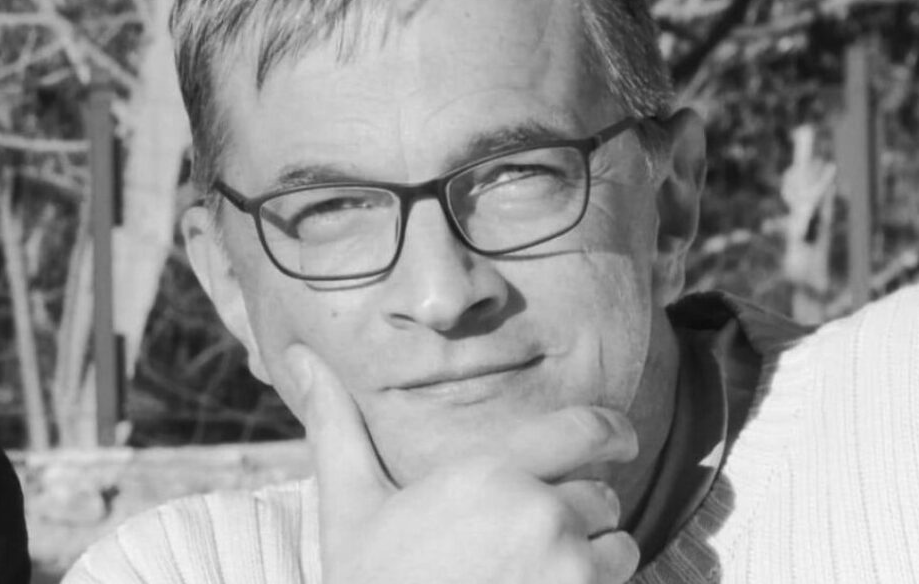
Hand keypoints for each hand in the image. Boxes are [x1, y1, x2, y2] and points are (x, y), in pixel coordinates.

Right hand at [288, 345, 640, 583]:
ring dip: (596, 556)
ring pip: (618, 547)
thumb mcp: (349, 504)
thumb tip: (295, 356)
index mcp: (489, 471)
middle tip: (542, 533)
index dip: (613, 430)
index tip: (624, 437)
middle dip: (582, 509)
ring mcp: (567, 570)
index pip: (584, 430)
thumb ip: (335, 425)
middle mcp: (539, 512)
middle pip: (601, 495)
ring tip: (545, 573)